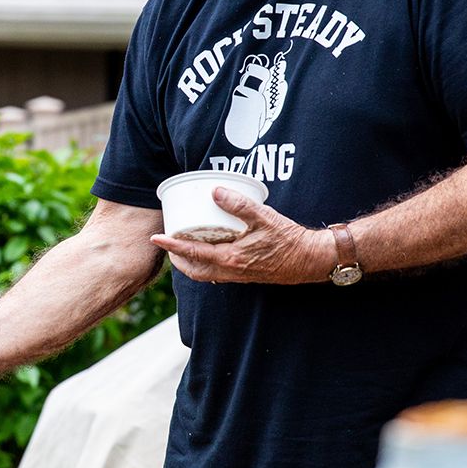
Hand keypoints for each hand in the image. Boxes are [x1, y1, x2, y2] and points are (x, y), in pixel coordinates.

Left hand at [149, 187, 334, 284]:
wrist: (311, 260)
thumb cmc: (289, 239)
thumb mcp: (264, 217)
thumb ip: (239, 204)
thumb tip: (214, 191)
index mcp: (231, 259)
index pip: (192, 254)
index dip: (172, 246)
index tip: (156, 238)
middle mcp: (231, 271)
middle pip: (193, 269)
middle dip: (176, 259)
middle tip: (166, 243)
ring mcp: (238, 275)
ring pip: (204, 273)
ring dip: (189, 263)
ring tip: (182, 248)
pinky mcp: (246, 275)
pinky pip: (217, 273)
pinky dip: (206, 264)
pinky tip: (208, 251)